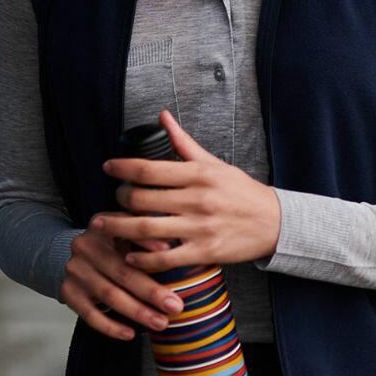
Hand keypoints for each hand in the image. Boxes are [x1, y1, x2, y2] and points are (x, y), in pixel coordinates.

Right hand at [60, 225, 188, 341]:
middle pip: (122, 271)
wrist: (80, 255)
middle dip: (151, 291)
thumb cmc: (115, 243)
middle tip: (175, 306)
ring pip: (109, 295)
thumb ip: (146, 234)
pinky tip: (130, 333)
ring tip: (161, 323)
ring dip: (137, 312)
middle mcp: (85, 245)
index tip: (170, 250)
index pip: (126, 232)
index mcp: (102, 225)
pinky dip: (110, 326)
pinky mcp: (68, 292)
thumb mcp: (128, 230)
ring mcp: (75, 270)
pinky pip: (90, 314)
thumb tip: (171, 247)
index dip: (148, 241)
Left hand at [92, 108, 281, 274]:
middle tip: (111, 198)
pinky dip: (143, 258)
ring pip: (147, 229)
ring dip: (118, 228)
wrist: (274, 223)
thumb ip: (184, 143)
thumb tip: (163, 117)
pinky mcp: (204, 251)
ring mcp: (200, 227)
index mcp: (198, 174)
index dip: (122, 168)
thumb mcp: (214, 164)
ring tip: (101, 225)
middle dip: (118, 198)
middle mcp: (197, 199)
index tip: (107, 167)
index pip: (149, 168)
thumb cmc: (241, 192)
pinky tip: (130, 255)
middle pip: (141, 198)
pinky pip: (165, 257)